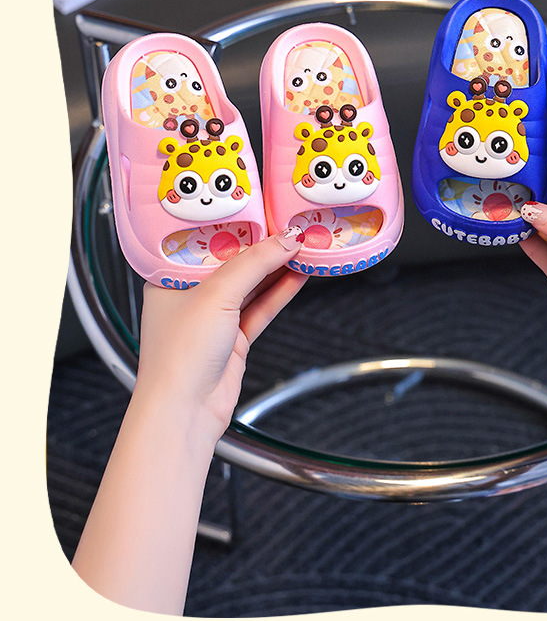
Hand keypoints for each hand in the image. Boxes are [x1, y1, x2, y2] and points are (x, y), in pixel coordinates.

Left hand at [135, 227, 307, 441]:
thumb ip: (254, 264)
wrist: (184, 410)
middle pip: (231, 262)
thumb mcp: (216, 294)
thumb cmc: (178, 356)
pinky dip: (279, 293)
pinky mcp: (233, 339)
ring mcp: (212, 318)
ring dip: (276, 269)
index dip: (233, 224)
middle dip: (261, 247)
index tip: (260, 210)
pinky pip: (260, 308)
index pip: (205, 240)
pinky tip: (298, 276)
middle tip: (289, 227)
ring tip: (302, 248)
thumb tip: (286, 240)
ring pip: (250, 285)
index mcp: (169, 277)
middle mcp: (188, 296)